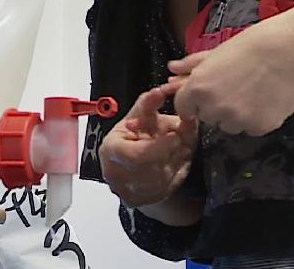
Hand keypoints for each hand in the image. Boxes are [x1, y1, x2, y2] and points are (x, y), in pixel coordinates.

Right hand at [98, 85, 197, 206]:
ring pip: (164, 178)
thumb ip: (148, 105)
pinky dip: (176, 174)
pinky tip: (176, 162)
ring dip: (177, 162)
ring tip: (180, 149)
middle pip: (153, 167)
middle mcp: (116, 175)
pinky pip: (166, 188)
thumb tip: (160, 91)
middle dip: (172, 152)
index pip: (137, 155)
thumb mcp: (137, 117)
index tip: (175, 135)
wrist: (131, 165)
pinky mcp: (140, 201)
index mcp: (111, 151)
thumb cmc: (132, 137)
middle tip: (183, 140)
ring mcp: (127, 191)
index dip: (160, 146)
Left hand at [168, 16, 293, 135]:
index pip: (184, 108)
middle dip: (215, 107)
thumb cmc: (250, 46)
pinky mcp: (259, 128)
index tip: (209, 92)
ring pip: (228, 126)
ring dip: (235, 115)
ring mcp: (237, 120)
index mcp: (198, 89)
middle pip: (207, 117)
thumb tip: (171, 68)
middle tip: (234, 87)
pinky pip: (250, 129)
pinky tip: (264, 100)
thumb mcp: (216, 53)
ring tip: (251, 92)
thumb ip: (191, 65)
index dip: (195, 100)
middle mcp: (214, 108)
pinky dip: (255, 119)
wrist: (289, 51)